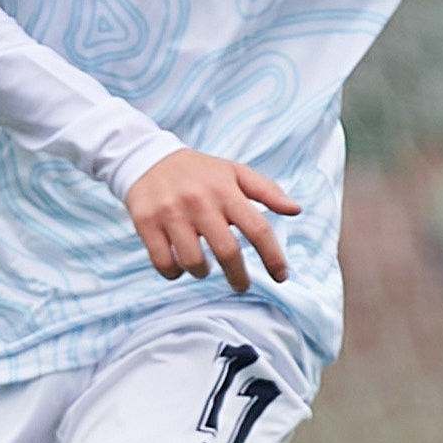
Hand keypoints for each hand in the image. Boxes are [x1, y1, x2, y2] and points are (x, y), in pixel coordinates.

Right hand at [125, 150, 300, 290]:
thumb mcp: (235, 172)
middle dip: (239, 277)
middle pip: (227, 252)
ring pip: (193, 262)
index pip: (258, 229)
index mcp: (226, 191)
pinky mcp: (146, 223)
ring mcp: (171, 214)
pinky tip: (179, 266)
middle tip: (242, 285)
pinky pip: (164, 263)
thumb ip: (268, 191)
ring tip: (204, 267)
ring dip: (202, 272)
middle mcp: (200, 203)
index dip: (273, 257)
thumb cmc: (200, 171)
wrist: (148, 158)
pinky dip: (174, 273)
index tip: (281, 276)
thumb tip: (296, 210)